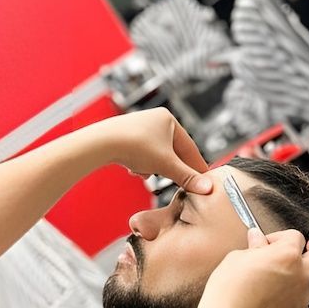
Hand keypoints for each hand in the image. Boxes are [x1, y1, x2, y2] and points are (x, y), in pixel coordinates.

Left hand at [95, 108, 211, 193]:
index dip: (197, 166)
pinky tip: (134, 170)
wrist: (101, 143)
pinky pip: (141, 155)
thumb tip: (207, 188)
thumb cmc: (134, 146)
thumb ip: (187, 177)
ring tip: (147, 173)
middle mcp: (154, 119)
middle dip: (170, 168)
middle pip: (172, 151)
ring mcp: (139, 127)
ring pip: (155, 154)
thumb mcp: (166, 164)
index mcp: (168, 119)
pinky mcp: (126, 136)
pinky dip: (141, 164)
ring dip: (153, 167)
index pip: (189, 147)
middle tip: (178, 183)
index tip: (204, 180)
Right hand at [196, 228, 308, 307]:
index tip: (267, 244)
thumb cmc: (228, 288)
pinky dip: (296, 302)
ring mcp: (302, 298)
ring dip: (305, 278)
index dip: (280, 237)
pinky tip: (279, 301)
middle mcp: (300, 275)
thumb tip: (258, 238)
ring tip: (286, 280)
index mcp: (287, 255)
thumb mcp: (237, 258)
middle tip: (308, 248)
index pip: (295, 236)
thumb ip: (254, 247)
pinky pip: (304, 306)